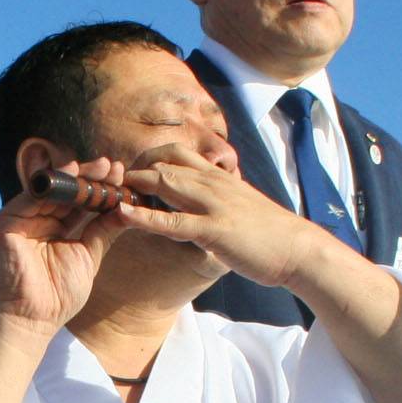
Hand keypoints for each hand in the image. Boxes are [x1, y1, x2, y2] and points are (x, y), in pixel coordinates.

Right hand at [0, 155, 138, 334]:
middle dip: (89, 177)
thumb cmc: (59, 295)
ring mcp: (17, 222)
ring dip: (74, 177)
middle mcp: (34, 221)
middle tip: (112, 165)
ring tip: (100, 167)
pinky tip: (72, 174)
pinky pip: (28, 199)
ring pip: (48, 191)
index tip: (120, 176)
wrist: (33, 320)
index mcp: (53, 229)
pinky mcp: (2, 226)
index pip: (77, 202)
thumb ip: (103, 229)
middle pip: (64, 193)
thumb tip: (126, 205)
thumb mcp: (88, 255)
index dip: (97, 188)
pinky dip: (50, 186)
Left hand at [119, 141, 335, 289]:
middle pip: (163, 162)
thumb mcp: (241, 205)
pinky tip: (122, 212)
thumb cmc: (271, 232)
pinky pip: (172, 220)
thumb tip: (202, 197)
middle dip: (131, 168)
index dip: (146, 159)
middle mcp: (212, 182)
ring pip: (165, 183)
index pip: (175, 154)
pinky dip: (144, 216)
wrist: (299, 249)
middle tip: (102, 178)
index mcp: (217, 176)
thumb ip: (218, 197)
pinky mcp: (213, 229)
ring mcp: (213, 204)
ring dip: (131, 184)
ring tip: (102, 189)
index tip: (124, 168)